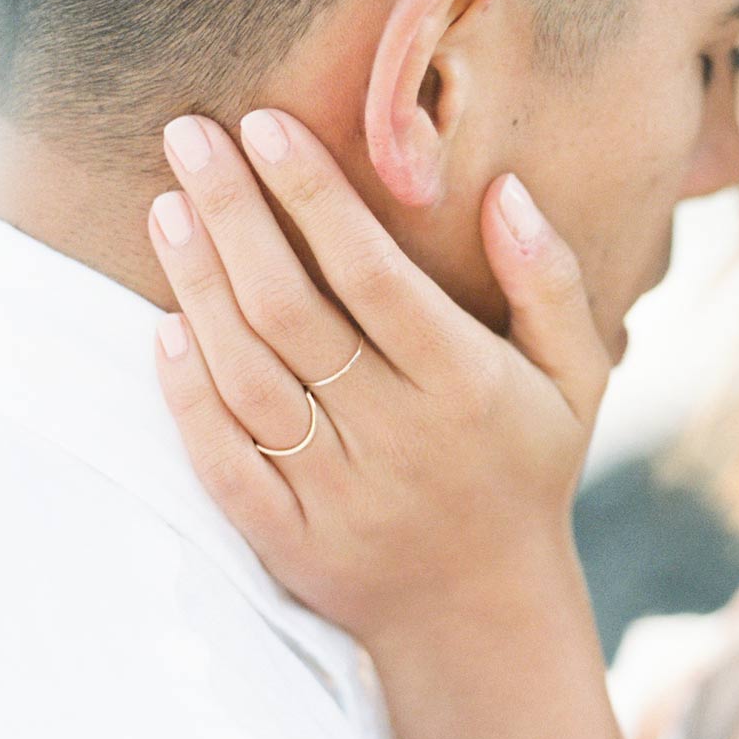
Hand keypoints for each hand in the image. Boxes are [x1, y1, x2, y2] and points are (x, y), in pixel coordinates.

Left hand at [147, 109, 610, 642]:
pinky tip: (162, 325)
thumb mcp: (575, 377)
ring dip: (198, 286)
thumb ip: (549, 282)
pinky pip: (222, 460)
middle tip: (186, 136)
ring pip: (247, 375)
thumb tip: (503, 189)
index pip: (373, 273)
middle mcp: (396, 435)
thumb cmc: (526, 468)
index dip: (312, 195)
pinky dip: (186, 393)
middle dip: (233, 214)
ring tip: (165, 206)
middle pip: (292, 311)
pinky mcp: (285, 538)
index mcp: (465, 385)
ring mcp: (335, 491)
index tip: (263, 124)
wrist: (483, 614)